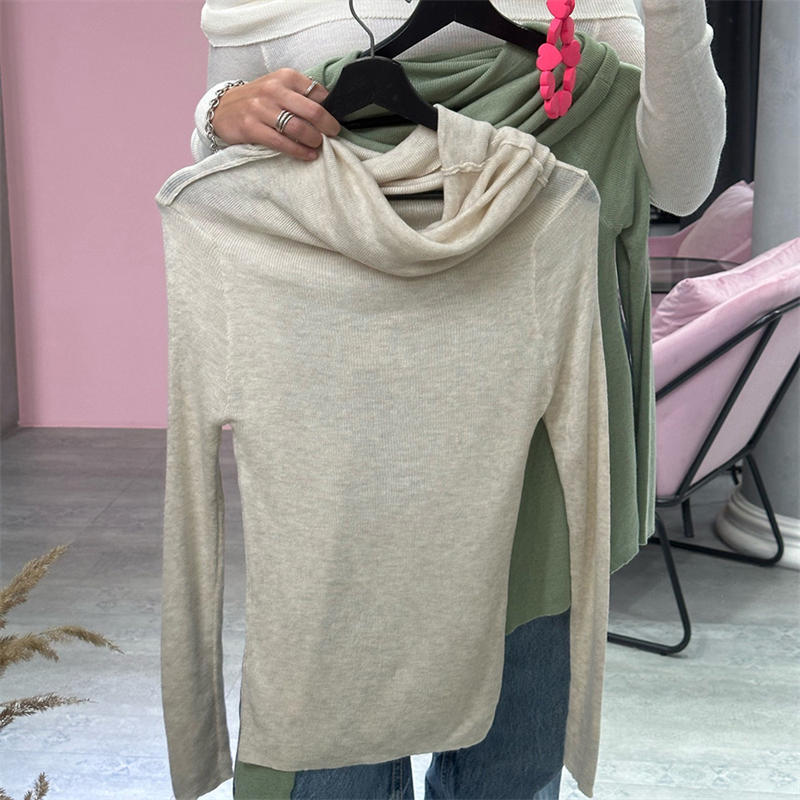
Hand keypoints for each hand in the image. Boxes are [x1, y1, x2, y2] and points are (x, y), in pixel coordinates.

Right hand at [211, 68, 341, 159]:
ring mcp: (261, 109)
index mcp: (285, 76)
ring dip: (314, 140)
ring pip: (298, 128)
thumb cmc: (258, 100)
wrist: (222, 108)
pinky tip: (308, 155)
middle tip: (333, 134)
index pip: (318, 93)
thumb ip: (301, 95)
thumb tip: (329, 112)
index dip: (331, 109)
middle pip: (312, 111)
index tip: (334, 121)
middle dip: (328, 126)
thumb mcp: (279, 87)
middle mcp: (273, 90)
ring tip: (318, 145)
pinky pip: (282, 143)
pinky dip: (299, 151)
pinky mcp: (251, 127)